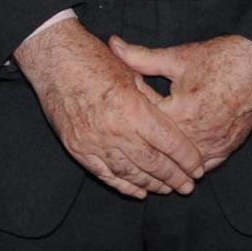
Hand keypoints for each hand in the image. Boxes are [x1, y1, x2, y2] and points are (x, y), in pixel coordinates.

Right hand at [13, 18, 204, 198]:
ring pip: (131, 174)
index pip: (169, 143)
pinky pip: (105, 175)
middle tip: (188, 186)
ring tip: (167, 189)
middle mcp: (114, 130)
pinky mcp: (77, 148)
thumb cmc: (94, 60)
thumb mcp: (132, 75)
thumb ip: (152, 102)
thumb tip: (173, 124)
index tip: (198, 167)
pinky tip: (139, 191)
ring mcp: (93, 142)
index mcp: (133, 109)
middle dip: (175, 177)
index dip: (187, 159)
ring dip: (152, 185)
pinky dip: (124, 186)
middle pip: (153, 164)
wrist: (53, 60)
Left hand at [108, 33, 251, 171]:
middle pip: (163, 149)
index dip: (133, 117)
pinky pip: (205, 165)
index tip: (124, 113)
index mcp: (182, 112)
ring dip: (168, 160)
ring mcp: (216, 144)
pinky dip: (191, 164)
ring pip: (183, 164)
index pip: (148, 125)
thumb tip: (113, 45)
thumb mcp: (178, 57)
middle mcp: (199, 134)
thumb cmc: (221, 59)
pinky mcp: (229, 147)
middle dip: (147, 143)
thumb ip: (142, 57)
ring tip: (150, 158)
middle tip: (130, 141)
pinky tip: (179, 162)